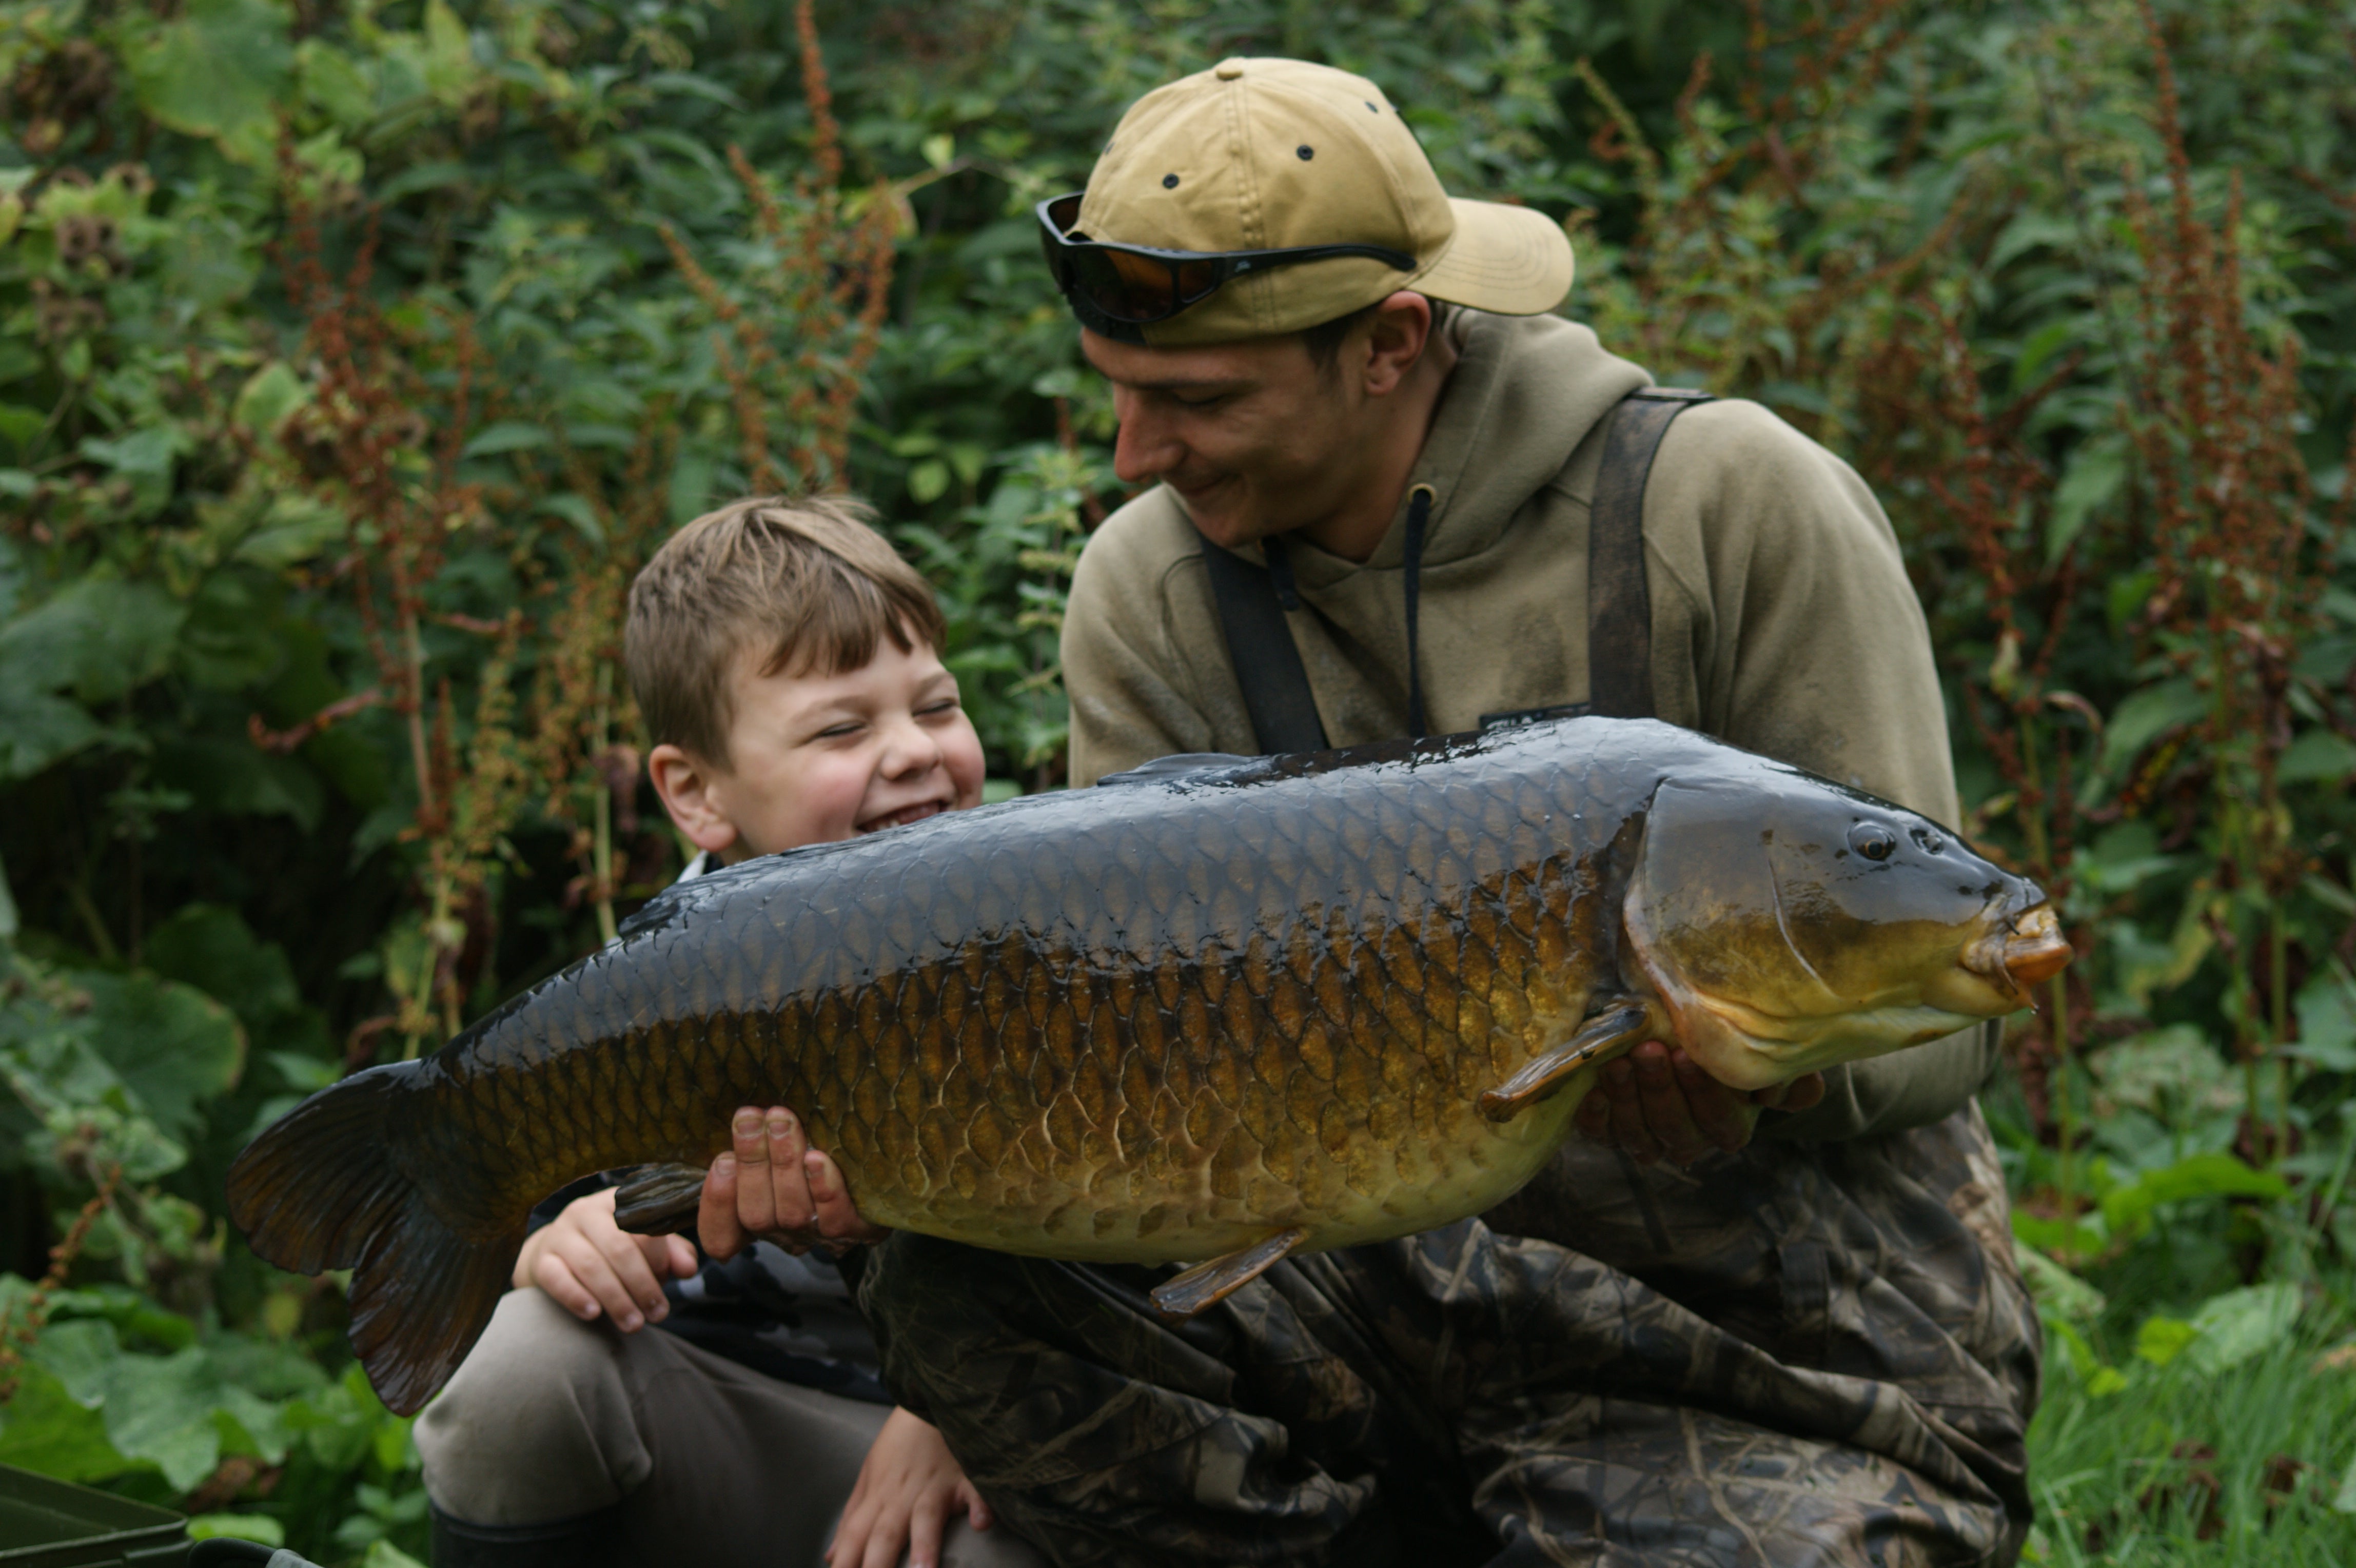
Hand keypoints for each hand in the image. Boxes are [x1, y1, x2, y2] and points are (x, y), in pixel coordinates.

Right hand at [512, 1187, 697, 1330]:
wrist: (558, 1256)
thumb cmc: (613, 1251)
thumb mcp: (646, 1248)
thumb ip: (672, 1253)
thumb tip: (688, 1268)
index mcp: (618, 1201)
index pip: (644, 1225)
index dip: (659, 1258)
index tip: (669, 1284)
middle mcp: (586, 1210)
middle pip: (619, 1247)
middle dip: (642, 1285)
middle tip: (658, 1315)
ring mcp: (560, 1233)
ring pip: (590, 1265)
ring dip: (616, 1299)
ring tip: (634, 1325)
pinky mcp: (541, 1259)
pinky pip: (557, 1278)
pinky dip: (577, 1297)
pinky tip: (595, 1314)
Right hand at [698, 1105, 889, 1259]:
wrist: (886, 1163)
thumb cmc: (816, 1139)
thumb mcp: (776, 1141)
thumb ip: (751, 1137)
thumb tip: (737, 1112)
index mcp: (758, 1217)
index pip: (720, 1236)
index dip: (716, 1205)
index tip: (721, 1159)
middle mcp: (786, 1234)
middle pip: (756, 1216)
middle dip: (751, 1163)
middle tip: (750, 1118)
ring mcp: (822, 1236)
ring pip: (792, 1214)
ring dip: (784, 1164)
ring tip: (781, 1121)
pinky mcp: (861, 1231)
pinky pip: (837, 1221)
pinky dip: (825, 1190)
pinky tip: (819, 1159)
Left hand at [828, 1407, 993, 1567]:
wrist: (930, 1396)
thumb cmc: (900, 1442)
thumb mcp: (868, 1475)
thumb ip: (852, 1518)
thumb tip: (832, 1556)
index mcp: (878, 1497)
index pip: (854, 1538)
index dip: (845, 1566)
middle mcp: (903, 1496)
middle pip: (885, 1535)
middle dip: (877, 1566)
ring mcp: (936, 1485)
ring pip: (927, 1518)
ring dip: (924, 1545)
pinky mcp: (967, 1475)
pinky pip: (976, 1491)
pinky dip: (980, 1505)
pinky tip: (982, 1522)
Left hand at [1573, 1040, 1825, 1165]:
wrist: (1678, 1038)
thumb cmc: (1726, 1044)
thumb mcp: (1760, 1052)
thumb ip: (1786, 1073)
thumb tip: (1779, 1086)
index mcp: (1730, 1123)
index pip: (1722, 1122)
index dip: (1704, 1094)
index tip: (1688, 1056)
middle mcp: (1690, 1138)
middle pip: (1677, 1129)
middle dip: (1661, 1090)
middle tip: (1649, 1051)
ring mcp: (1649, 1137)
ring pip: (1638, 1136)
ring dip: (1627, 1099)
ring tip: (1617, 1063)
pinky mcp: (1611, 1130)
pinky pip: (1601, 1134)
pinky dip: (1596, 1116)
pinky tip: (1593, 1090)